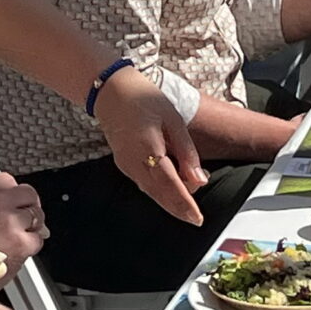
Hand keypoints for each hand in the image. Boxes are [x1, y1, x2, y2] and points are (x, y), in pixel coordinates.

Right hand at [0, 172, 46, 273]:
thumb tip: (22, 206)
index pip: (9, 182)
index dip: (12, 197)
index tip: (9, 206)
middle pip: (28, 195)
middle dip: (27, 208)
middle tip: (16, 223)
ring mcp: (10, 220)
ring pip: (36, 217)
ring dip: (29, 229)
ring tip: (9, 240)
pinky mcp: (20, 242)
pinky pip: (37, 239)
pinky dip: (29, 247)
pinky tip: (11, 251)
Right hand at [95, 66, 207, 222]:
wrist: (111, 91)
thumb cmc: (143, 98)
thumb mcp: (173, 119)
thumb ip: (187, 152)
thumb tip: (199, 179)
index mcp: (148, 148)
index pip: (170, 185)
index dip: (184, 205)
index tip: (197, 219)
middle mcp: (133, 161)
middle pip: (159, 195)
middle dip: (179, 207)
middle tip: (196, 211)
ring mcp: (126, 165)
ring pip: (152, 193)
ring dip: (170, 198)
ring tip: (187, 188)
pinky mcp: (124, 165)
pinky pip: (144, 184)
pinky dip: (160, 190)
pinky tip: (172, 185)